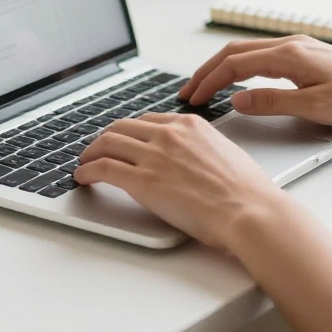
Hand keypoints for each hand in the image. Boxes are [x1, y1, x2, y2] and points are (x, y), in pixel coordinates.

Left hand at [74, 113, 284, 249]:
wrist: (249, 211)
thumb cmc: (247, 192)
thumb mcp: (226, 153)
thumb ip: (202, 148)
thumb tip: (191, 158)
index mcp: (190, 124)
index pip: (148, 120)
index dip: (130, 131)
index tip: (123, 140)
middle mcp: (169, 134)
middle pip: (122, 127)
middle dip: (106, 138)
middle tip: (98, 150)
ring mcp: (154, 156)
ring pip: (107, 143)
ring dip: (91, 153)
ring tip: (86, 162)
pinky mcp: (142, 181)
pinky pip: (103, 169)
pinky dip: (87, 170)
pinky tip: (82, 177)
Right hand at [178, 36, 331, 126]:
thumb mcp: (313, 107)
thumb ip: (271, 102)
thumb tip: (236, 100)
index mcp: (288, 55)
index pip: (233, 64)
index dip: (208, 81)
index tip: (193, 97)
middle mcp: (291, 45)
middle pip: (234, 52)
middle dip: (207, 71)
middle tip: (189, 91)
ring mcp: (299, 47)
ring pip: (248, 51)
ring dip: (223, 67)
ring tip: (207, 85)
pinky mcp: (308, 54)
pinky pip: (263, 54)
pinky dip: (241, 65)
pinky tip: (240, 78)